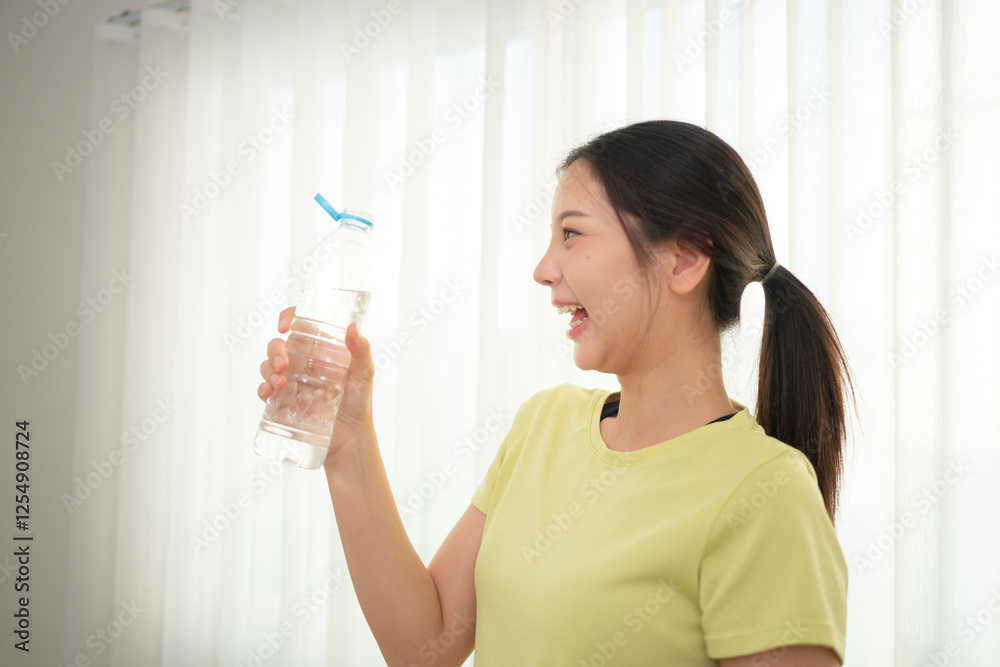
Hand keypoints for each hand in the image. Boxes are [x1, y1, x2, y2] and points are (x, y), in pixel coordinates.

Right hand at [258, 306, 376, 462]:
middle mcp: (304, 363)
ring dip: (267, 369)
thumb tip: (353, 327)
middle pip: (279, 345)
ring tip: (279, 383)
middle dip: (274, 350)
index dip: (289, 317)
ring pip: (268, 366)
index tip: (284, 325)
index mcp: (321, 350)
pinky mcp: (284, 401)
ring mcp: (292, 381)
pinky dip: (262, 388)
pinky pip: (265, 390)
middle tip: (283, 364)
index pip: (302, 325)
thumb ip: (361, 350)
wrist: (350, 439)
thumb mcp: (364, 374)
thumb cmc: (359, 403)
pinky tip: (268, 392)